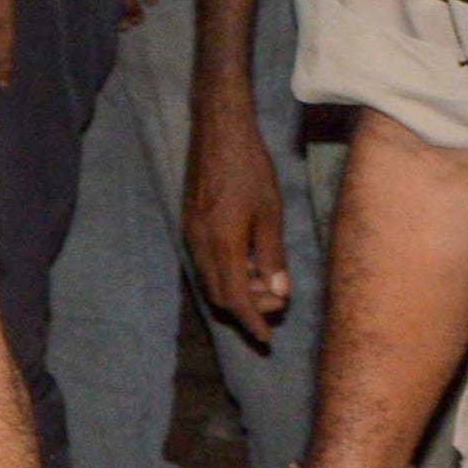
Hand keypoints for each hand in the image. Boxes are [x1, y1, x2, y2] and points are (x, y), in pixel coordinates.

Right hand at [187, 96, 291, 333]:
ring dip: (236, 289)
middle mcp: (199, 243)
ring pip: (210, 279)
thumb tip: (277, 293)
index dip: (251, 321)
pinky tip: (248, 259)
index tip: (266, 338)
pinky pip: (206, 261)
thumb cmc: (250, 167)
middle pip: (219, 295)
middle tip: (276, 300)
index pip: (235, 298)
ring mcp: (191, 233)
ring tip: (265, 280)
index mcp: (222, 243)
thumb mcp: (270, 213)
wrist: (219, 130)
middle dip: (247, 306)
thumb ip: (272, 256)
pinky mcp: (190, 222)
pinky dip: (227, 271)